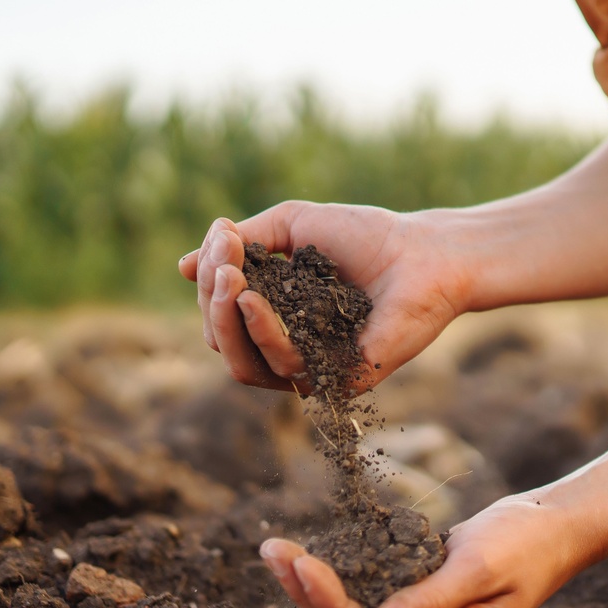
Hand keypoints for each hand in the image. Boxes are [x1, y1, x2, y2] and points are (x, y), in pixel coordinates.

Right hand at [178, 202, 471, 393]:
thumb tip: (182, 267)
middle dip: (212, 301)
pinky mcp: (338, 381)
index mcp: (274, 316)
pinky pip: (284, 368)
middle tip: (223, 263)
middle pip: (223, 342)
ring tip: (232, 279)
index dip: (211, 280)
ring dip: (227, 320)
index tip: (222, 238)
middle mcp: (287, 348)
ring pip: (243, 365)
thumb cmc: (364, 235)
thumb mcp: (291, 225)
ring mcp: (312, 368)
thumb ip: (240, 244)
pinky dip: (262, 333)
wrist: (424, 251)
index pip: (221, 314)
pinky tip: (254, 299)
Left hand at [257, 495, 586, 607]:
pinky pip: (367, 601)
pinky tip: (306, 556)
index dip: (332, 605)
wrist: (553, 524)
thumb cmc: (524, 542)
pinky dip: (337, 577)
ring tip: (276, 552)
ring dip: (313, 588)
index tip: (301, 564)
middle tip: (273, 552)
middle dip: (309, 596)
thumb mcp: (476, 567)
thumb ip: (427, 602)